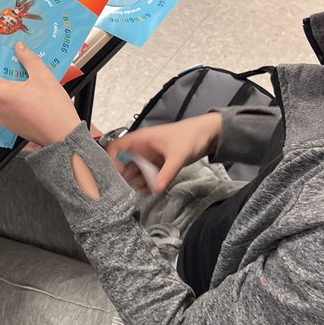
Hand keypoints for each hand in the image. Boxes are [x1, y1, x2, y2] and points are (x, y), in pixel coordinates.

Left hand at [0, 42, 80, 145]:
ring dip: (6, 83)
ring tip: (23, 76)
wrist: (63, 137)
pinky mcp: (7, 123)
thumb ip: (29, 59)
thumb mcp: (44, 77)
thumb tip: (19, 47)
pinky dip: (10, 96)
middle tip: (10, 59)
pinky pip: (3, 104)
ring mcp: (0, 116)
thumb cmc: (53, 109)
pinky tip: (26, 92)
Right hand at [105, 113, 221, 193]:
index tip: (118, 175)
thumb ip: (167, 173)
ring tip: (147, 189)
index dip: (113, 160)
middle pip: (125, 163)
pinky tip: (153, 189)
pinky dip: (148, 182)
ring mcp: (150, 156)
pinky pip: (147, 174)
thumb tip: (156, 188)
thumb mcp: (178, 155)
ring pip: (136, 171)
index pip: (117, 147)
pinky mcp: (158, 163)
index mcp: (142, 139)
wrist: (210, 135)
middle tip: (136, 186)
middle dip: (128, 176)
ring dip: (139, 182)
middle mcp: (143, 148)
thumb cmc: (192, 136)